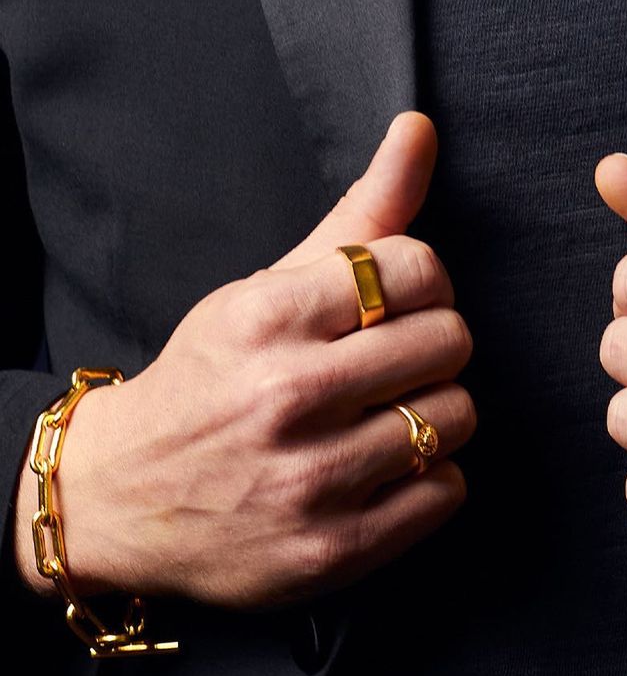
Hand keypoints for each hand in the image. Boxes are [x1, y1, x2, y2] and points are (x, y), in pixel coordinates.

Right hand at [14, 112, 475, 608]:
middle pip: (450, 341)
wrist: (122, 495)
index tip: (394, 302)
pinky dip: (430, 474)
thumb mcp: (268, 284)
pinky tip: (384, 465)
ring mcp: (310, 480)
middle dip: (433, 342)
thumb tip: (419, 126)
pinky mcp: (331, 550)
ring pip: (456, 416)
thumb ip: (362, 209)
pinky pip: (446, 491)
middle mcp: (288, 395)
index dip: (421, 281)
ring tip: (388, 412)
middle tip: (394, 357)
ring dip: (436, 410)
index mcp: (269, 316)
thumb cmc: (211, 374)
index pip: (418, 267)